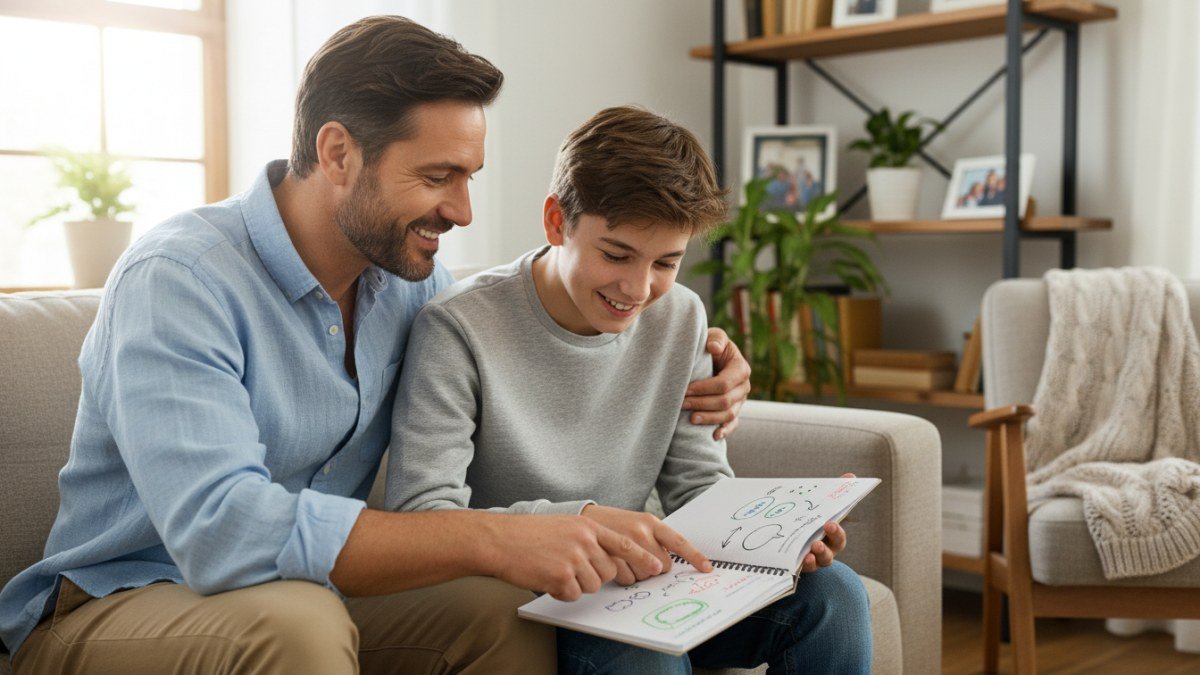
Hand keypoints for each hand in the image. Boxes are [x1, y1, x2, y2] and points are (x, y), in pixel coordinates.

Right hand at [483, 514, 663, 600]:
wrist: (500, 539)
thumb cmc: (530, 535)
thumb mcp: (565, 526)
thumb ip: (589, 539)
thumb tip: (612, 562)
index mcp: (588, 525)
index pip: (624, 543)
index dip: (643, 557)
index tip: (657, 567)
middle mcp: (585, 540)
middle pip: (610, 571)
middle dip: (594, 576)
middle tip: (570, 568)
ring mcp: (574, 557)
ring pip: (593, 585)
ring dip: (576, 585)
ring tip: (554, 569)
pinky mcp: (561, 575)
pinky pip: (573, 594)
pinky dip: (561, 592)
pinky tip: (545, 577)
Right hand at [581, 505, 712, 584]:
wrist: (583, 519)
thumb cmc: (613, 525)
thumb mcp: (637, 524)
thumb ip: (653, 539)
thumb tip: (667, 565)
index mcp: (650, 522)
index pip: (678, 542)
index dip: (694, 556)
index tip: (707, 568)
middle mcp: (641, 531)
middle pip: (662, 566)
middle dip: (653, 569)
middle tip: (638, 560)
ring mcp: (626, 543)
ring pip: (645, 576)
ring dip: (637, 574)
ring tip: (623, 560)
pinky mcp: (612, 556)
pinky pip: (628, 579)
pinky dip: (623, 578)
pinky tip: (614, 565)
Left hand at [683, 327, 750, 439]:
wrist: (713, 356)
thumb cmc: (712, 345)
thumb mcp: (715, 336)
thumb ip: (716, 339)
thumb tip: (713, 348)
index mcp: (741, 368)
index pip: (724, 383)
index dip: (704, 389)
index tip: (686, 390)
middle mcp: (744, 386)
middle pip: (725, 401)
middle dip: (702, 404)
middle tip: (681, 404)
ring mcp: (741, 400)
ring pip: (728, 415)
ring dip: (709, 419)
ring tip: (691, 419)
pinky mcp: (735, 410)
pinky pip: (733, 424)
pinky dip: (725, 431)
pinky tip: (713, 436)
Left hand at [801, 473, 854, 573]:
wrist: (788, 543)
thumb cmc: (810, 523)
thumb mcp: (817, 508)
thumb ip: (832, 493)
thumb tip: (851, 476)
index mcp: (831, 535)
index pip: (838, 533)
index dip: (837, 530)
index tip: (830, 523)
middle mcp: (826, 549)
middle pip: (832, 549)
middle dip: (829, 542)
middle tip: (822, 534)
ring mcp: (814, 560)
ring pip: (821, 561)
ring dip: (819, 554)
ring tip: (813, 547)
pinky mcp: (801, 567)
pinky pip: (805, 569)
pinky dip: (805, 564)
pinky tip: (802, 558)